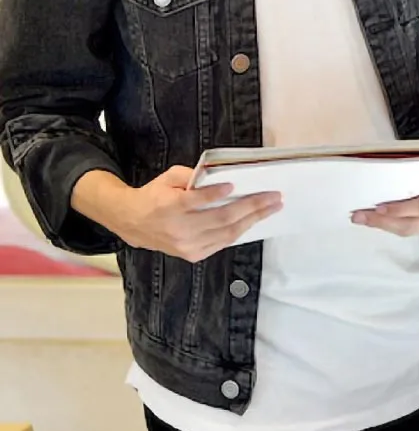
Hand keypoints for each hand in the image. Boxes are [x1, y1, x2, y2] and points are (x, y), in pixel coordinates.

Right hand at [111, 166, 280, 261]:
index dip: (215, 194)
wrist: (132, 222)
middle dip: (252, 207)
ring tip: (272, 208)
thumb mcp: (168, 178)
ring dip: (254, 219)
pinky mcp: (192, 254)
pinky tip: (255, 220)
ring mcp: (186, 245)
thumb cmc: (155, 196)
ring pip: (227, 233)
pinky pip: (223, 242)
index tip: (234, 185)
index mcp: (169, 206)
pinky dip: (241, 230)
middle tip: (274, 197)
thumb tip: (220, 177)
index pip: (195, 201)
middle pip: (221, 218)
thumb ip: (192, 175)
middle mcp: (178, 228)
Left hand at [351, 124, 418, 235]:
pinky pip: (413, 227)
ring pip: (410, 229)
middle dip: (383, 222)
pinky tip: (381, 220)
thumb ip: (408, 169)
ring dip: (386, 225)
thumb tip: (377, 175)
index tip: (378, 209)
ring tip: (366, 219)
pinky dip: (395, 223)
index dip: (399, 210)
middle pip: (412, 224)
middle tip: (361, 217)